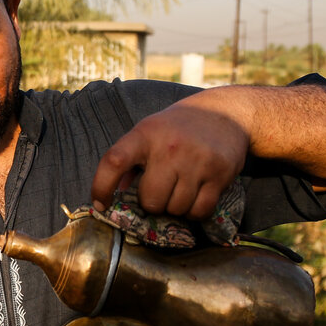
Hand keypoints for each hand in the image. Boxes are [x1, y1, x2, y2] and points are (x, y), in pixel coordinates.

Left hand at [91, 98, 249, 219]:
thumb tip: (113, 193)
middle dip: (152, 204)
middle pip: (151, 200)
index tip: (101, 204)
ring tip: (179, 190)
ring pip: (176, 209)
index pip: (114, 161)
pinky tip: (194, 197)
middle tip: (160, 191)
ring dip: (174, 208)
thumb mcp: (148, 132)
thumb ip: (128, 161)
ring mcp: (197, 160)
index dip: (101, 187)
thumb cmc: (177, 128)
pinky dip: (194, 212)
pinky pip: (199, 211)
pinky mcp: (220, 173)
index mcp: (145, 134)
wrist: (224, 113)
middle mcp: (170, 147)